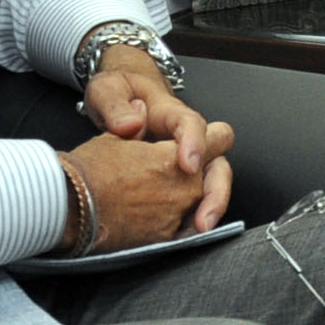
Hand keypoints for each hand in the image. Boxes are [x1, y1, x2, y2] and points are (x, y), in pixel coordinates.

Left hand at [70, 48, 234, 246]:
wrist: (116, 99)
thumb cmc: (115, 92)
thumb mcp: (106, 90)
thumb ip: (114, 104)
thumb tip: (131, 123)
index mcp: (170, 113)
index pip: (192, 124)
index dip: (195, 143)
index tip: (188, 165)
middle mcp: (187, 138)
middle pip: (218, 160)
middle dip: (215, 189)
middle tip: (203, 216)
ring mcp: (185, 161)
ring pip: (212, 183)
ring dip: (208, 207)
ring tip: (197, 231)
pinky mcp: (177, 179)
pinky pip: (193, 198)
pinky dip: (191, 217)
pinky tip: (180, 235)